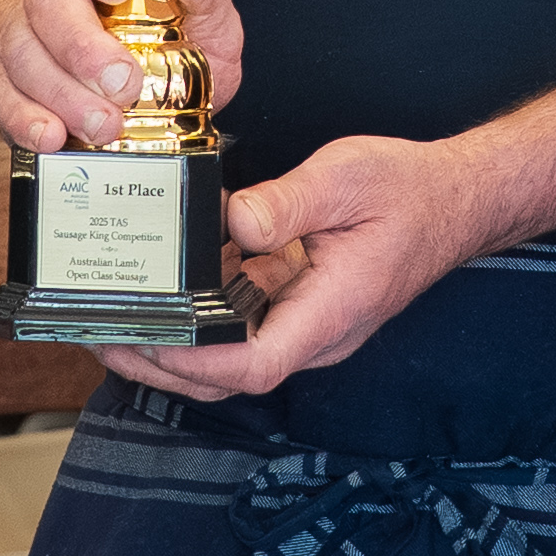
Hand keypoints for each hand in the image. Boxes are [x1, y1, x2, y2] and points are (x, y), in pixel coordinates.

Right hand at [0, 0, 244, 157]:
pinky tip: (53, 135)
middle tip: (123, 81)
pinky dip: (25, 118)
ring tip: (106, 123)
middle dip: (81, 45)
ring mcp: (27, 36)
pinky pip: (4, 96)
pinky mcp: (13, 84)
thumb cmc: (181, 41)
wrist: (163, 100)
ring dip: (63, 92)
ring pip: (23, 52)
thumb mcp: (207, 11)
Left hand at [82, 128, 489, 404]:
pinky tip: (162, 293)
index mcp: (330, 313)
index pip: (255, 365)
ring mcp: (308, 327)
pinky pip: (242, 330)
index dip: (194, 363)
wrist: (454, 201)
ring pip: (231, 361)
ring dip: (172, 351)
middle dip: (161, 367)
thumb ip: (288, 201)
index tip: (143, 338)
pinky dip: (197, 322)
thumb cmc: (407, 191)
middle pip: (230, 379)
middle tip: (101, 336)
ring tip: (113, 321)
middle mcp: (316, 335)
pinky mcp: (299, 310)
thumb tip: (234, 222)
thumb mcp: (347, 177)